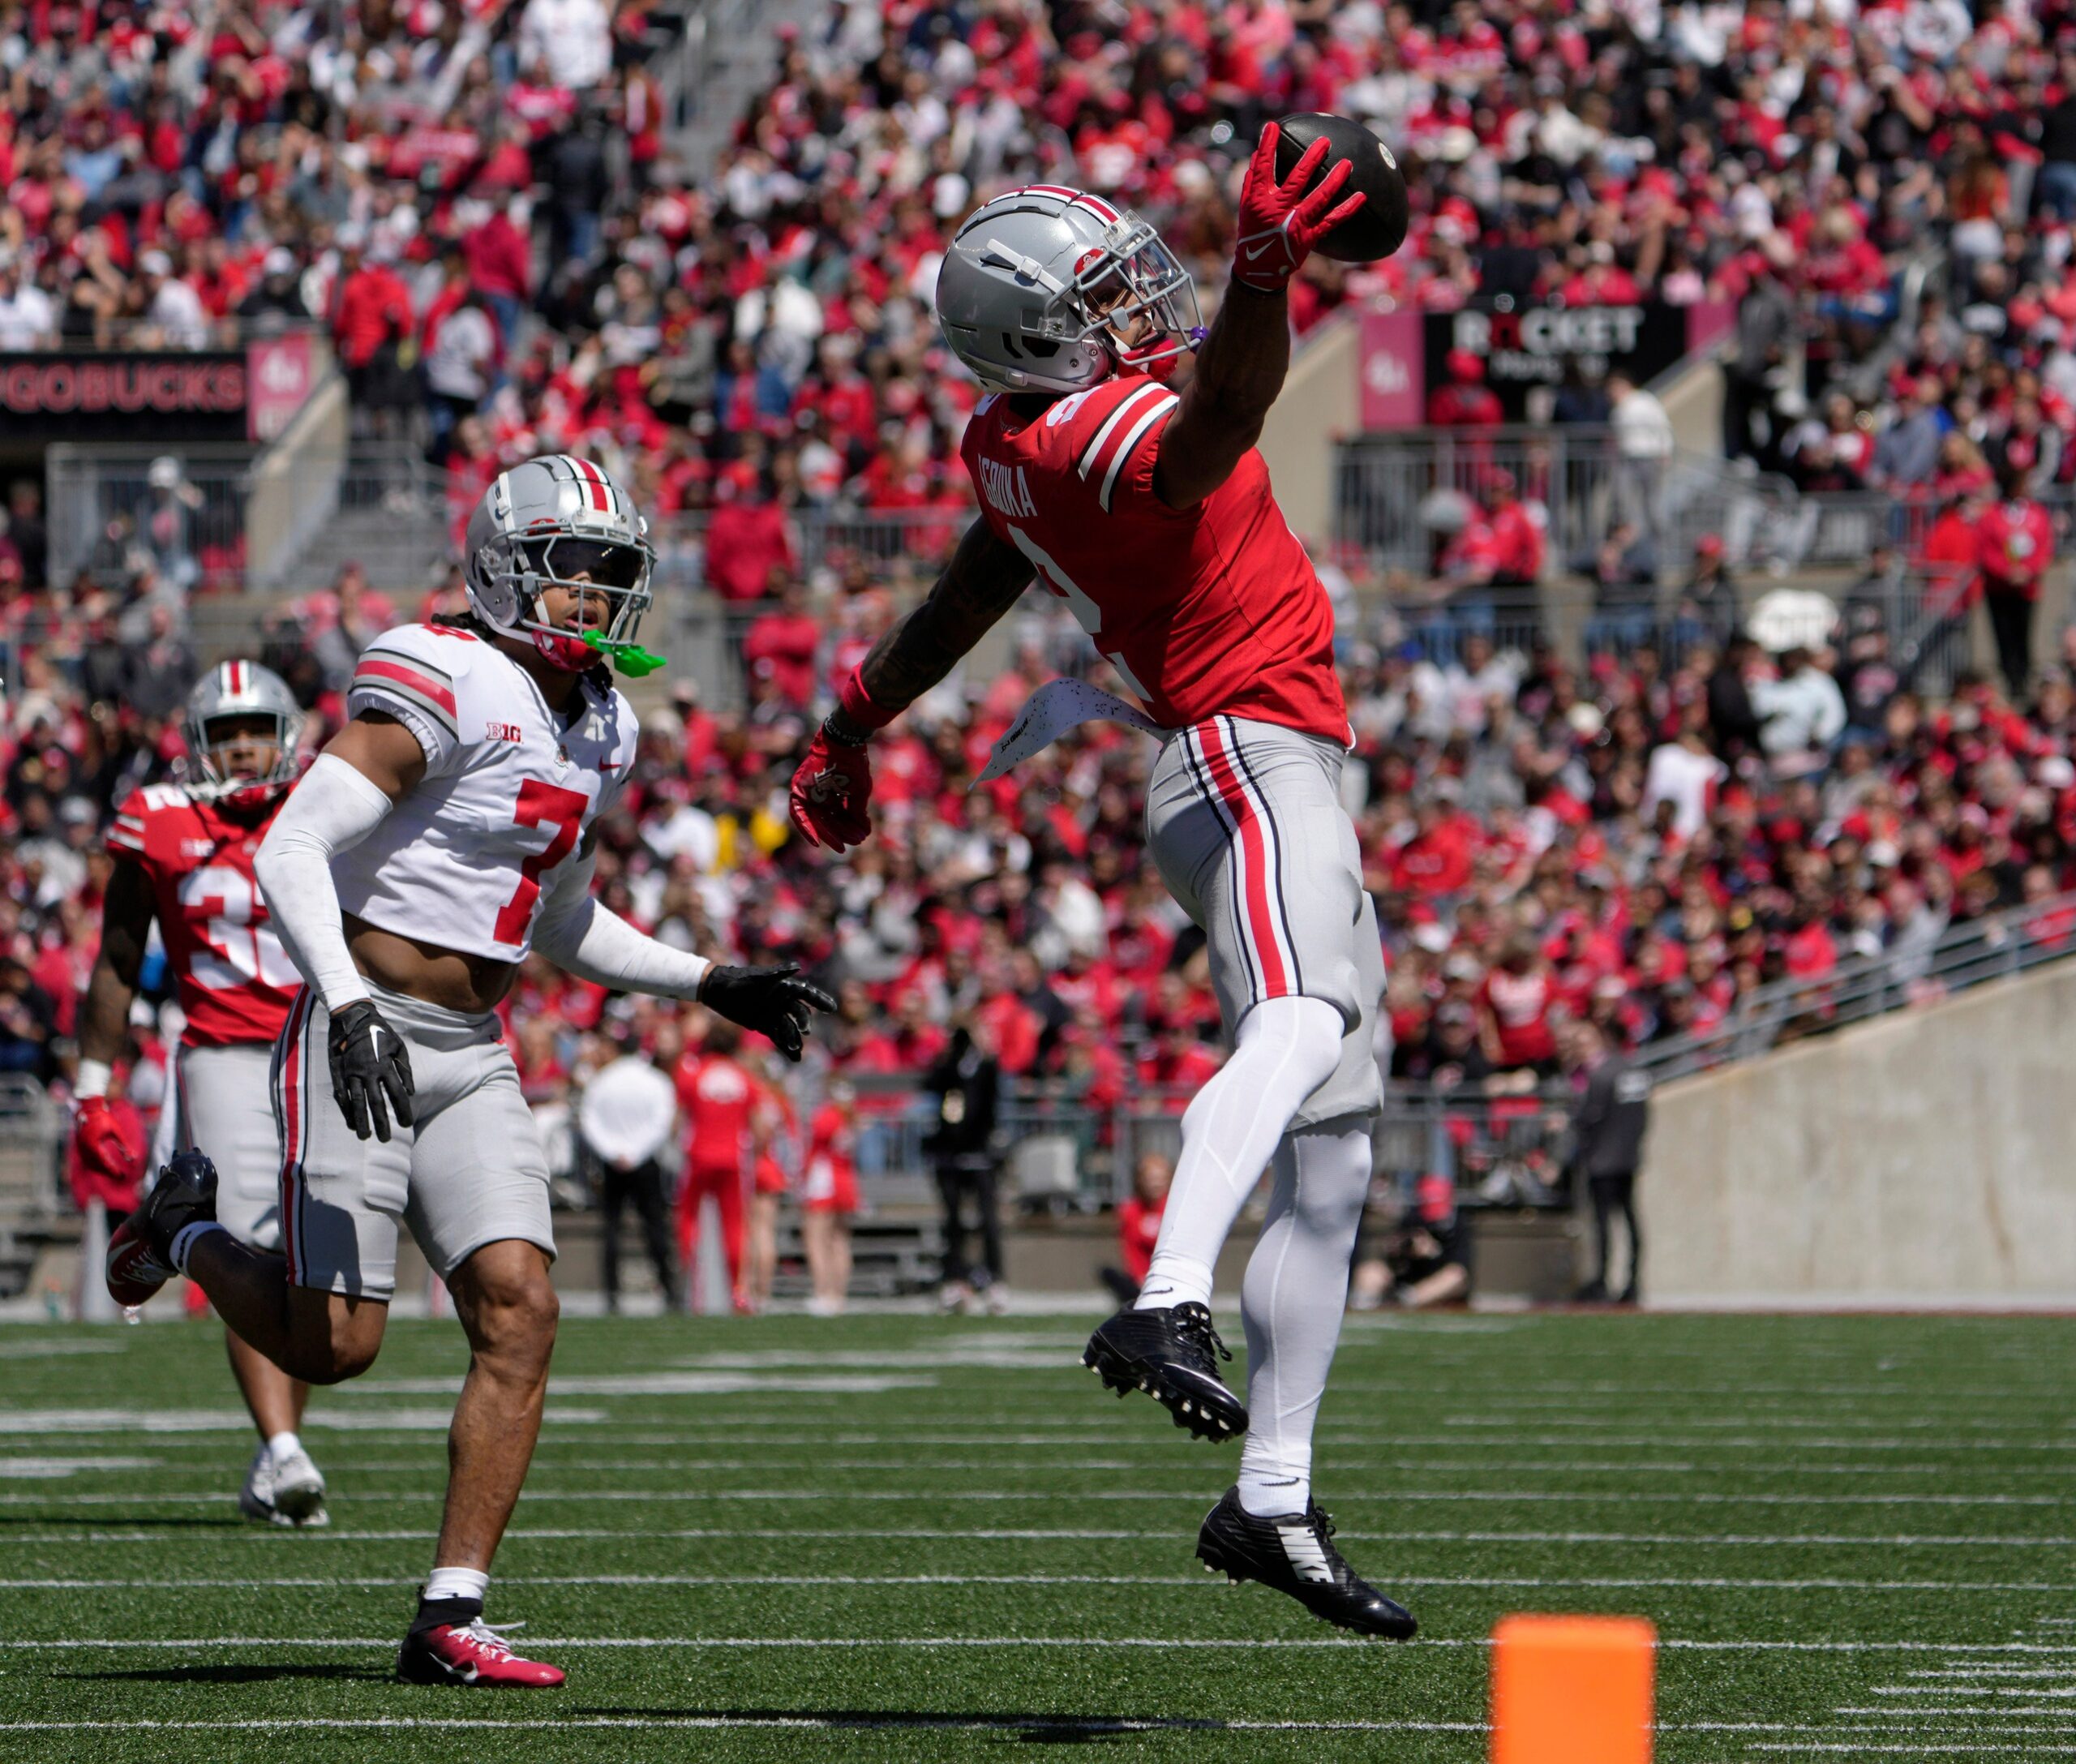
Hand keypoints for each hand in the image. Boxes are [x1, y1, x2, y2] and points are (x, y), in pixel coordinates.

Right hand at [74, 1095, 134, 1181]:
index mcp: (93, 1145)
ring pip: (90, 1165)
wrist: (89, 1109)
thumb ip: (124, 1146)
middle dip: (108, 1172)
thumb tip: (132, 1159)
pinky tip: (104, 1166)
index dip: (113, 1170)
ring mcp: (80, 1148)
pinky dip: (95, 1165)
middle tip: (120, 1176)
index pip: (104, 1162)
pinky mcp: (79, 1147)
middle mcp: (84, 1148)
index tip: (122, 1175)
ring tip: (114, 1172)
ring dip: (101, 1170)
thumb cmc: (104, 1118)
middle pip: (96, 1166)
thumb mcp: (116, 1131)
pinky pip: (86, 1160)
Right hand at [328, 999, 415, 1142]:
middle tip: (385, 1139)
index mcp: (385, 1066)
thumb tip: (410, 1092)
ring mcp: (351, 1073)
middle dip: (382, 1123)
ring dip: (361, 1121)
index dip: (403, 1111)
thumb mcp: (398, 1046)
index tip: (407, 1124)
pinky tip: (350, 1123)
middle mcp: (368, 1072)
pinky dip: (346, 1111)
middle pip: (377, 1103)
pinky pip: (342, 1096)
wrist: (353, 1017)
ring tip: (364, 1137)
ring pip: (357, 1102)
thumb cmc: (380, 1032)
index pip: (398, 1094)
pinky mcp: (338, 1073)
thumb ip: (405, 1070)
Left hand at [699, 963, 839, 1061]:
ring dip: (794, 1038)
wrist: (716, 990)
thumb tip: (797, 967)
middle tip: (804, 1031)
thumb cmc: (738, 979)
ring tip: (797, 1049)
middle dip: (803, 1022)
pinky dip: (786, 1047)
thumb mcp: (756, 977)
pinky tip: (795, 1058)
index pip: (806, 993)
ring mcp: (774, 1014)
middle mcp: (781, 1001)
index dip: (820, 1000)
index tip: (831, 1008)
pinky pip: (778, 1037)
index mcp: (783, 987)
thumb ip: (778, 974)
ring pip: (789, 1028)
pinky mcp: (764, 1025)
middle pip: (799, 1013)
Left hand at [788, 725, 874, 852]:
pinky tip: (816, 841)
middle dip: (837, 835)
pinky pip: (798, 813)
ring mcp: (808, 792)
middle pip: (825, 821)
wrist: (844, 742)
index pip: (837, 818)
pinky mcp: (798, 789)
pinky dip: (806, 827)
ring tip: (840, 844)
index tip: (857, 841)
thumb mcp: (858, 792)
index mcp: (832, 794)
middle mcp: (819, 794)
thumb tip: (864, 833)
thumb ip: (857, 812)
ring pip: (814, 819)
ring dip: (826, 833)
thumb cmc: (853, 764)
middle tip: (846, 847)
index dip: (846, 831)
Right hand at [1231, 120, 1366, 292]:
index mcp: (1260, 200)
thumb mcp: (1247, 208)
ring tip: (1347, 163)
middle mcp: (1278, 210)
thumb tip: (1257, 155)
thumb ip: (1253, 182)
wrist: (1259, 270)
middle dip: (1311, 158)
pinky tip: (1362, 197)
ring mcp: (1295, 224)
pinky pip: (1332, 221)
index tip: (1273, 127)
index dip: (1267, 147)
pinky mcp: (1309, 237)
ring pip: (1319, 198)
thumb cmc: (1253, 233)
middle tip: (1325, 141)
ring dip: (1334, 180)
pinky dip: (1347, 209)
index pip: (1262, 168)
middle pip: (1297, 179)